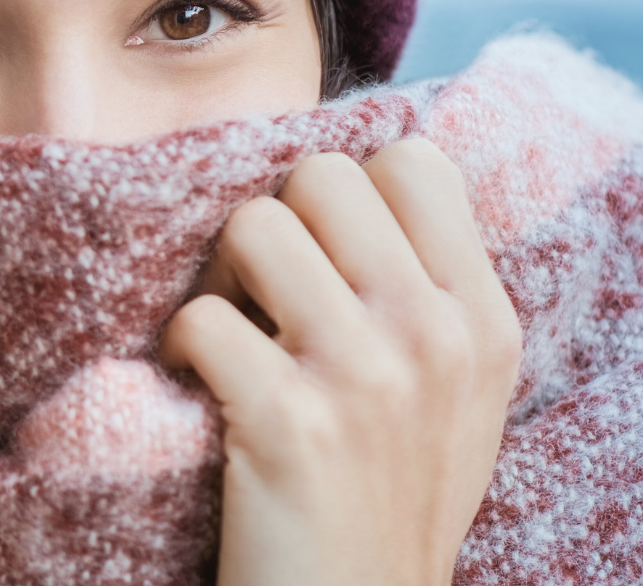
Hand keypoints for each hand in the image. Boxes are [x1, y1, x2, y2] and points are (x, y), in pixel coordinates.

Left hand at [162, 138, 521, 585]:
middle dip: (273, 224)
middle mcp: (434, 334)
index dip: (344, 193)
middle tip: (258, 294)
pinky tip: (195, 388)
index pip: (413, 162)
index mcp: (481, 319)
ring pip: (253, 226)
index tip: (321, 254)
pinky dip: (177, 348)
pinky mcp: (289, 421)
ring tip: (228, 337)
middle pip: (320, 177)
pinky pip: (201, 317)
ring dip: (217, 278)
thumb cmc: (386, 497)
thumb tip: (345, 186)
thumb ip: (423, 292)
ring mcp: (365, 375)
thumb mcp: (453, 392)